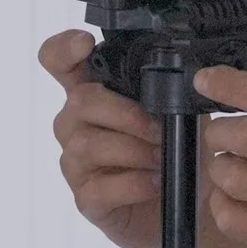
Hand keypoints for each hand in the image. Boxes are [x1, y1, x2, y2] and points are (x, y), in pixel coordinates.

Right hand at [39, 29, 161, 247]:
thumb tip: (177, 74)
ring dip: (134, 150)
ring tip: (163, 158)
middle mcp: (75, 125)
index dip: (63, 49)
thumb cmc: (177, 152)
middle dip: (127, 113)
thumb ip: (171, 90)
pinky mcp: (86, 199)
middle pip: (80, 101)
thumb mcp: (180, 112)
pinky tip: (154, 182)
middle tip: (161, 130)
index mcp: (94, 95)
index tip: (84, 44)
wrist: (187, 204)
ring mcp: (76, 163)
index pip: (59, 62)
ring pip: (88, 145)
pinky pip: (100, 187)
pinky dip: (134, 183)